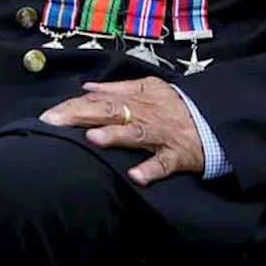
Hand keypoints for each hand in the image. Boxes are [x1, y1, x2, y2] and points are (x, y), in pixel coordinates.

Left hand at [39, 77, 204, 184]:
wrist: (217, 119)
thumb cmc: (178, 105)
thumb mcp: (149, 88)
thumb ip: (117, 88)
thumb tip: (87, 88)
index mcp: (137, 98)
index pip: (98, 100)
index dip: (73, 106)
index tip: (48, 115)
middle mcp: (145, 115)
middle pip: (110, 112)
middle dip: (81, 116)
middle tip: (54, 122)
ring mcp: (161, 136)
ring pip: (135, 134)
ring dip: (115, 136)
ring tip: (93, 138)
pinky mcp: (178, 156)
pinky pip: (163, 163)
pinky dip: (150, 169)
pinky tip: (135, 177)